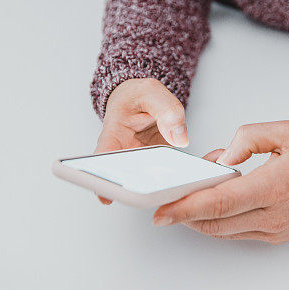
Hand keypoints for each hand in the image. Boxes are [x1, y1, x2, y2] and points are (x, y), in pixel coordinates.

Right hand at [95, 78, 188, 203]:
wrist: (141, 100)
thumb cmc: (138, 97)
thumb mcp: (151, 93)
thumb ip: (166, 110)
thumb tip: (179, 138)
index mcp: (113, 134)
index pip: (103, 158)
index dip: (100, 179)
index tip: (106, 196)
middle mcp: (124, 154)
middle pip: (126, 178)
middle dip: (138, 189)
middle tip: (150, 193)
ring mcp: (141, 163)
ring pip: (149, 183)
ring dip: (160, 187)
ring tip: (172, 188)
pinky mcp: (157, 167)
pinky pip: (166, 178)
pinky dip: (178, 180)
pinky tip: (188, 180)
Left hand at [152, 121, 288, 243]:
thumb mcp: (286, 131)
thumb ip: (248, 138)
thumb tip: (220, 158)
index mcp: (275, 186)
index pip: (220, 203)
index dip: (186, 209)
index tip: (163, 211)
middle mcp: (273, 215)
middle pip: (215, 223)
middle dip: (184, 215)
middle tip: (164, 204)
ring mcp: (274, 230)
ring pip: (223, 231)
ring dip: (199, 218)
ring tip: (188, 198)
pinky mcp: (276, 236)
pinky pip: (237, 233)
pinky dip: (218, 221)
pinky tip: (212, 203)